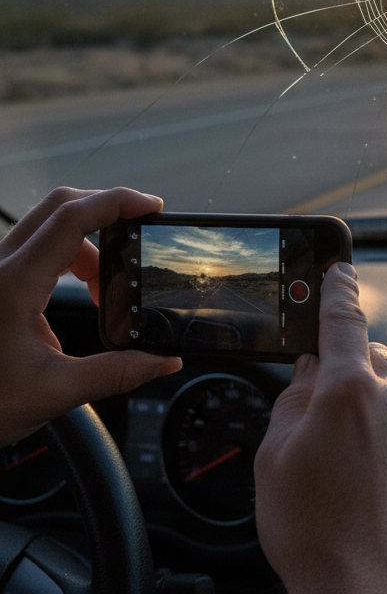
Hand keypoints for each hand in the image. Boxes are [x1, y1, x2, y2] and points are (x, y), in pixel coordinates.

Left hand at [0, 186, 181, 446]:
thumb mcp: (55, 392)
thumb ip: (117, 372)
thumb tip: (165, 361)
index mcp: (13, 285)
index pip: (72, 218)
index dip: (117, 202)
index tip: (151, 206)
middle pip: (61, 205)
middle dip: (108, 209)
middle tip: (140, 228)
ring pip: (50, 224)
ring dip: (90, 242)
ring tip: (107, 285)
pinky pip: (39, 245)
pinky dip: (72, 255)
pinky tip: (84, 288)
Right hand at [255, 262, 386, 593]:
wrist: (370, 592)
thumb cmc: (316, 535)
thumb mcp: (275, 461)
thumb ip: (295, 398)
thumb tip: (311, 367)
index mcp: (349, 391)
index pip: (344, 320)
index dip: (339, 291)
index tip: (342, 271)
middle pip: (377, 360)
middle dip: (357, 379)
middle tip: (336, 428)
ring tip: (365, 465)